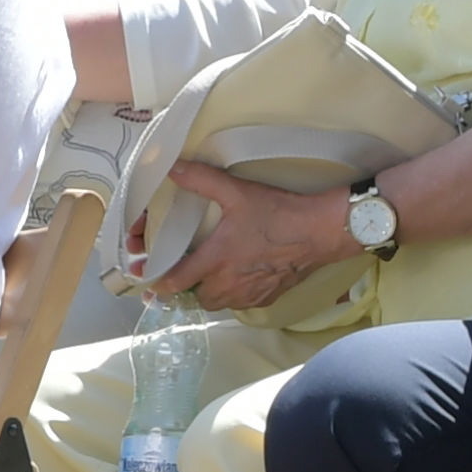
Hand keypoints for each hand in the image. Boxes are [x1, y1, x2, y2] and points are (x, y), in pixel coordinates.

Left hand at [149, 165, 356, 314]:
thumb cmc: (279, 212)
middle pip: (198, 297)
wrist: (321, 231)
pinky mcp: (270, 296)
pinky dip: (237, 295)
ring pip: (221, 303)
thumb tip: (173, 167)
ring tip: (213, 275)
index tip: (150, 286)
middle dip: (189, 289)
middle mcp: (231, 282)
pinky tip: (242, 278)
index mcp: (218, 259)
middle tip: (188, 273)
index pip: (179, 280)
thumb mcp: (237, 192)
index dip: (161, 284)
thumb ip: (202, 179)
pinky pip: (244, 304)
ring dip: (213, 293)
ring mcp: (251, 293)